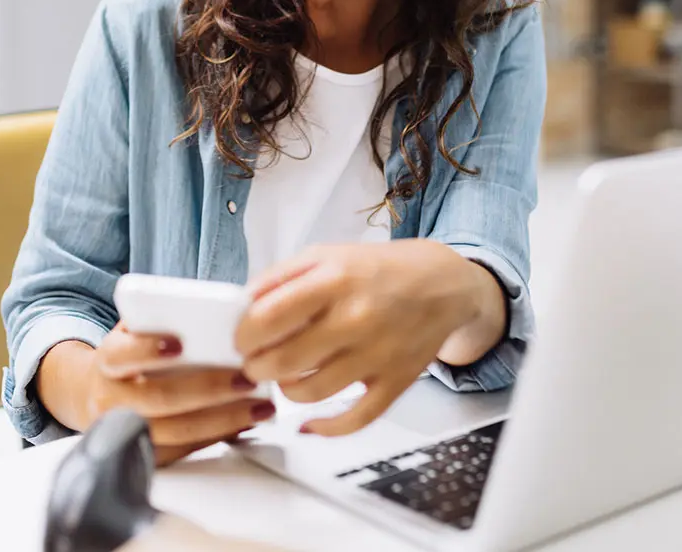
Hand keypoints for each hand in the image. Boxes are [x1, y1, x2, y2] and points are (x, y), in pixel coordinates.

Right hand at [62, 324, 275, 465]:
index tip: (180, 343)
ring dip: (222, 420)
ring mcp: (125, 432)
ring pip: (176, 431)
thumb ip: (161, 319)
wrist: (99, 392)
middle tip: (245, 378)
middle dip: (207, 389)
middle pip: (160, 398)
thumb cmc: (130, 354)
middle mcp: (110, 399)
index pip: (122, 354)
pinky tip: (243, 423)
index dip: (148, 350)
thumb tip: (211, 315)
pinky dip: (217, 438)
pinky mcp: (143, 457)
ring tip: (258, 406)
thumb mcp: (135, 329)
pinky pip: (183, 452)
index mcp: (108, 360)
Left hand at [234, 241, 505, 436]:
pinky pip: (354, 419)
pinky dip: (324, 428)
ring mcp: (376, 355)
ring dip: (285, 390)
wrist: (442, 285)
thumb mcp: (324, 255)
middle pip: (285, 359)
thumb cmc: (376, 269)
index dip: (244, 334)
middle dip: (256, 367)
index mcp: (333, 280)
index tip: (239, 339)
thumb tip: (243, 304)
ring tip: (281, 377)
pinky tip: (307, 423)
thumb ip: (280, 277)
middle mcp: (355, 318)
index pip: (270, 315)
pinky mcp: (394, 383)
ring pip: (311, 392)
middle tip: (252, 364)